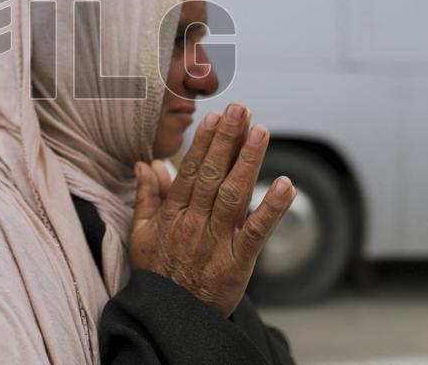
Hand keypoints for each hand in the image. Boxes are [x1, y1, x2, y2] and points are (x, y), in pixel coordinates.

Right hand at [129, 102, 296, 316]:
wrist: (174, 317)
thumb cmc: (159, 274)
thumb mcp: (141, 235)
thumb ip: (146, 197)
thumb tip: (145, 164)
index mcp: (172, 214)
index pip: (189, 171)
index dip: (203, 143)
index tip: (215, 118)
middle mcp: (193, 222)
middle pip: (211, 175)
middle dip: (227, 140)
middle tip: (241, 110)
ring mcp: (216, 240)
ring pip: (233, 194)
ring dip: (248, 160)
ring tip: (260, 131)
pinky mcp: (238, 261)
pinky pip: (257, 231)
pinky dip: (273, 208)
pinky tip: (286, 185)